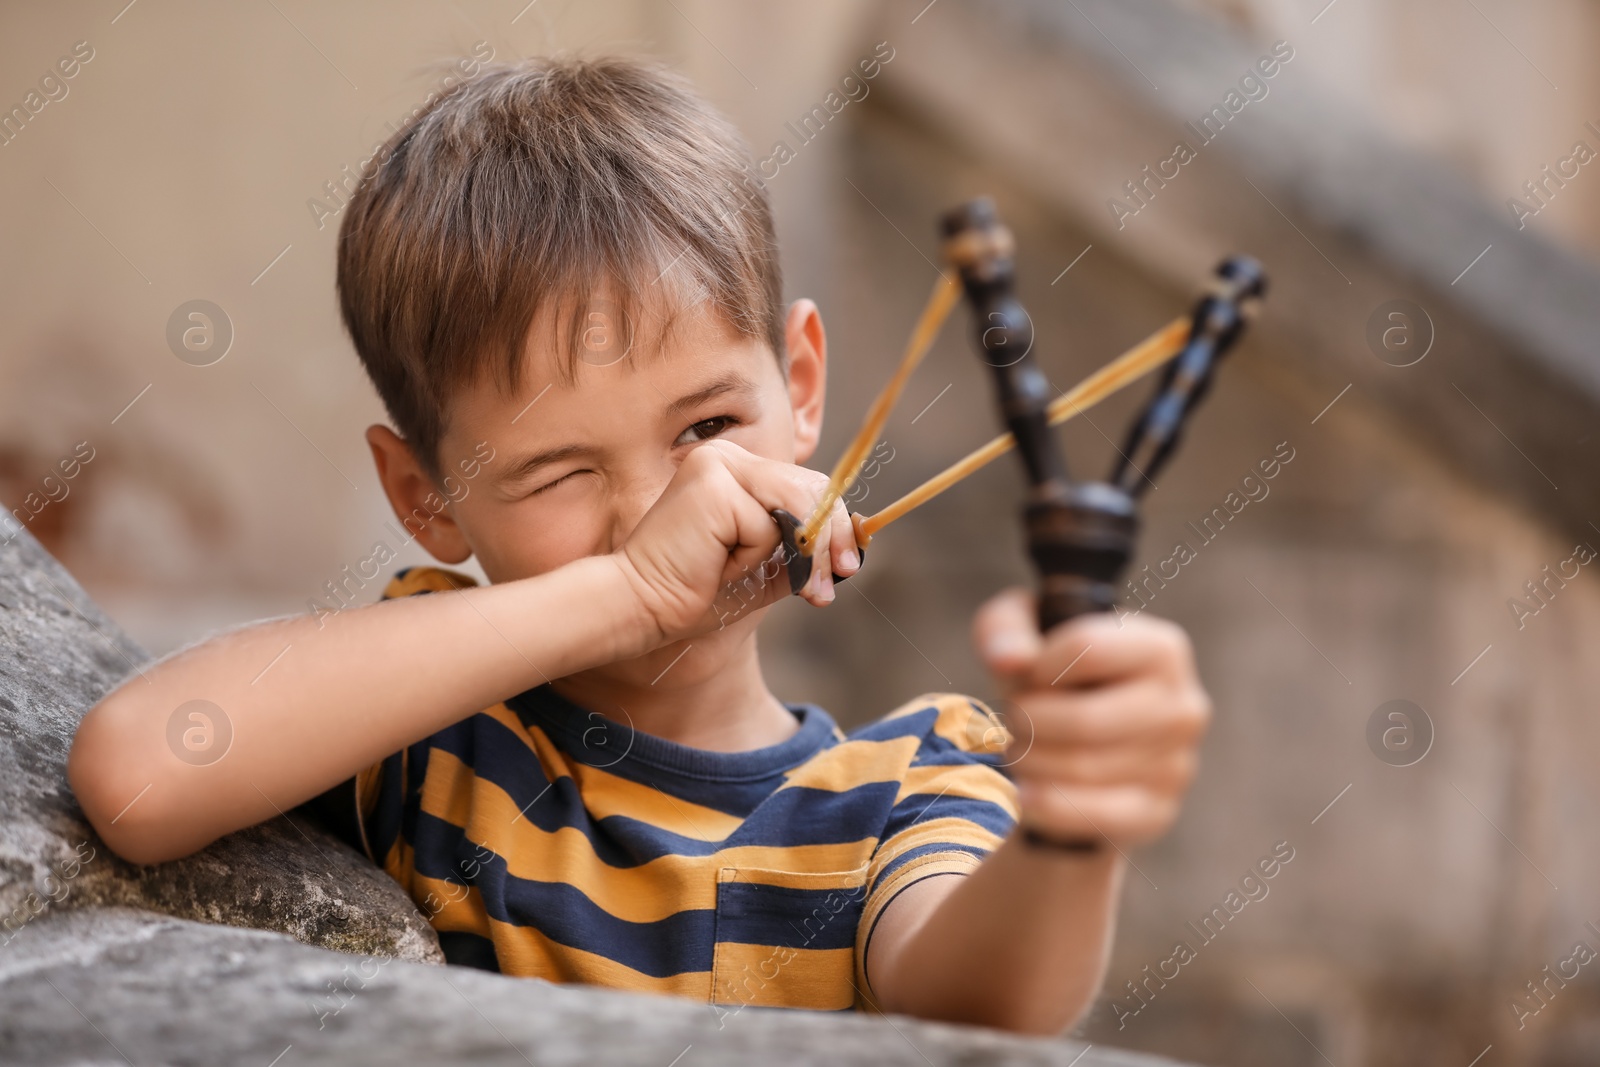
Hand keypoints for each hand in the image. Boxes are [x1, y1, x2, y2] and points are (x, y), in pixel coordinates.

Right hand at [614, 439, 859, 647]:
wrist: (643, 606)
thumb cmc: (694, 591)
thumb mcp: (764, 568)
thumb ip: (802, 551)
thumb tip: (855, 546)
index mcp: (735, 470)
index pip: (808, 485)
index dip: (836, 525)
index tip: (848, 566)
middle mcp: (726, 456)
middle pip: (812, 488)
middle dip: (831, 541)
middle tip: (832, 586)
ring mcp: (719, 465)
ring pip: (796, 507)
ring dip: (792, 554)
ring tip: (753, 579)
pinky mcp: (714, 484)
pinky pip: (766, 527)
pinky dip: (751, 558)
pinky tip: (715, 565)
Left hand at [973, 589, 1209, 847]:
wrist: (1075, 742)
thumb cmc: (1052, 675)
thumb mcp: (1023, 631)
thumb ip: (1006, 629)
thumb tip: (1008, 661)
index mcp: (1162, 650)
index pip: (1088, 648)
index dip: (1037, 666)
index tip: (1028, 676)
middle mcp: (1183, 706)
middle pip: (1084, 719)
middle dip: (1028, 721)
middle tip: (1013, 720)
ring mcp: (1176, 765)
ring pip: (1082, 769)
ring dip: (1030, 761)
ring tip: (1019, 749)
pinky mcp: (1157, 812)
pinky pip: (1094, 815)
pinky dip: (1047, 805)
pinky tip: (1024, 793)